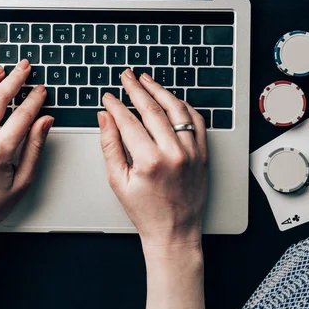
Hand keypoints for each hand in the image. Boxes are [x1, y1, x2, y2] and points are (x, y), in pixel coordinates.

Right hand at [98, 69, 207, 250]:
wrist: (175, 232)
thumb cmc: (145, 212)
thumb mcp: (119, 181)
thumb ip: (110, 145)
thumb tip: (104, 117)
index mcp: (150, 160)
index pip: (128, 121)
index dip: (115, 105)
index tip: (108, 97)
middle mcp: (174, 152)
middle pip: (152, 109)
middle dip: (136, 88)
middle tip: (126, 76)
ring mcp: (192, 152)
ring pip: (176, 109)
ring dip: (160, 91)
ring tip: (146, 80)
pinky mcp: (204, 154)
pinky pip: (196, 121)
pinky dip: (184, 106)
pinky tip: (171, 99)